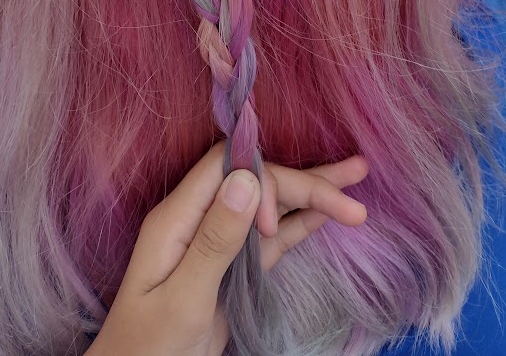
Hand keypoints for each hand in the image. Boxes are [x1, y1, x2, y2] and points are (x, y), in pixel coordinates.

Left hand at [89, 144, 367, 355]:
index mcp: (177, 217)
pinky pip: (271, 237)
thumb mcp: (181, 300)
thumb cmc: (148, 348)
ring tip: (357, 177)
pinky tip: (328, 215)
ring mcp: (217, 241)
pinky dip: (301, 223)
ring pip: (270, 206)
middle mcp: (199, 219)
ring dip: (312, 194)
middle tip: (357, 190)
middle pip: (257, 183)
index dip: (263, 178)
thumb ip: (214, 240)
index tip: (279, 220)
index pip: (229, 168)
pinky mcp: (232, 267)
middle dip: (306, 183)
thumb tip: (246, 178)